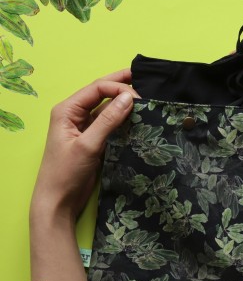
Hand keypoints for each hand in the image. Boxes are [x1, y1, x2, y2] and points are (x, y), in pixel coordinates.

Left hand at [30, 68, 139, 222]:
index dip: (118, 88)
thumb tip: (129, 98)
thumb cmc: (66, 173)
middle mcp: (76, 114)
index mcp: (67, 110)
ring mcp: (85, 127)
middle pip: (101, 93)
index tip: (139, 98)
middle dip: (121, 86)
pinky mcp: (94, 140)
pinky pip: (111, 124)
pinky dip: (123, 120)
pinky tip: (137, 118)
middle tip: (144, 79)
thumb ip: (108, 121)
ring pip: (108, 108)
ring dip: (124, 104)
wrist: (59, 201)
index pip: (97, 88)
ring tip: (145, 100)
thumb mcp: (87, 145)